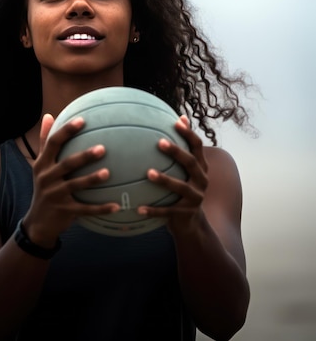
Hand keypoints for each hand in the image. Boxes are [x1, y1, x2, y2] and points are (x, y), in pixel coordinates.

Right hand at [23, 115, 119, 244]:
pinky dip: (100, 208)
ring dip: (91, 179)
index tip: (82, 120)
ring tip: (108, 173)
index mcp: (42, 164)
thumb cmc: (44, 187)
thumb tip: (48, 115)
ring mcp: (55, 196)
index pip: (53, 143)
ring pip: (75, 186)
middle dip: (84, 156)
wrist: (38, 222)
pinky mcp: (65, 211)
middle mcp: (47, 178)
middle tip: (103, 148)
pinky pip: (85, 209)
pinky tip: (117, 206)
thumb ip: (45, 141)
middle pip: (67, 164)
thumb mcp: (40, 165)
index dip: (66, 131)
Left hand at [137, 115, 208, 234]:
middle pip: (191, 163)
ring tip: (148, 173)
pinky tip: (138, 208)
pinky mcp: (185, 213)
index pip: (198, 146)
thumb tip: (179, 117)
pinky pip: (167, 211)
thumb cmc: (183, 188)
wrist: (191, 222)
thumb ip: (182, 149)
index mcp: (201, 168)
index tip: (176, 122)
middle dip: (177, 152)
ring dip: (164, 180)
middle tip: (160, 142)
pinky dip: (153, 210)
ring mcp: (195, 198)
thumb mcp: (186, 171)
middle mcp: (202, 181)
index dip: (189, 133)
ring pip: (180, 187)